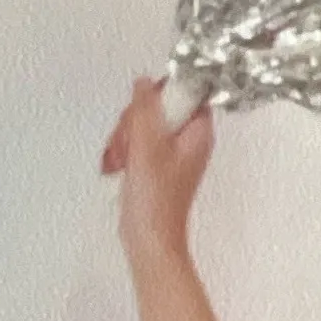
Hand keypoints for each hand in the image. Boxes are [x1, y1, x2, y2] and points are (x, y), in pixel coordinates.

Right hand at [102, 75, 214, 253]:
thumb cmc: (156, 203)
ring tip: (125, 155)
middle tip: (132, 136)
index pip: (187, 88)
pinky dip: (125, 149)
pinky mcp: (157, 163)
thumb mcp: (147, 143)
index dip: (162, 91)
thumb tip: (144, 83)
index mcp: (198, 132)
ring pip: (145, 122)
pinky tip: (121, 164)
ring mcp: (172, 152)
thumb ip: (145, 107)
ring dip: (127, 135)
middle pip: (159, 104)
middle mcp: (189, 140)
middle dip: (137, 118)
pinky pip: (138, 140)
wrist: (149, 237)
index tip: (147, 105)